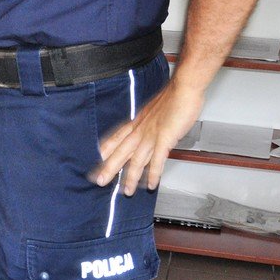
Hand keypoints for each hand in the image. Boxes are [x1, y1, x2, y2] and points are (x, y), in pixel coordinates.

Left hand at [90, 78, 203, 194]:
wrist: (184, 88)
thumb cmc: (172, 99)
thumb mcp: (153, 112)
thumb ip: (147, 124)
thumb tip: (145, 134)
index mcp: (136, 123)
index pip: (115, 139)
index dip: (104, 151)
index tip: (95, 161)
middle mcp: (140, 130)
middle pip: (120, 152)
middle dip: (109, 168)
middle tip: (99, 181)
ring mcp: (151, 135)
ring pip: (136, 160)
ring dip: (131, 178)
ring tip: (126, 191)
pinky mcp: (165, 138)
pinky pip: (157, 160)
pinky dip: (154, 174)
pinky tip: (152, 185)